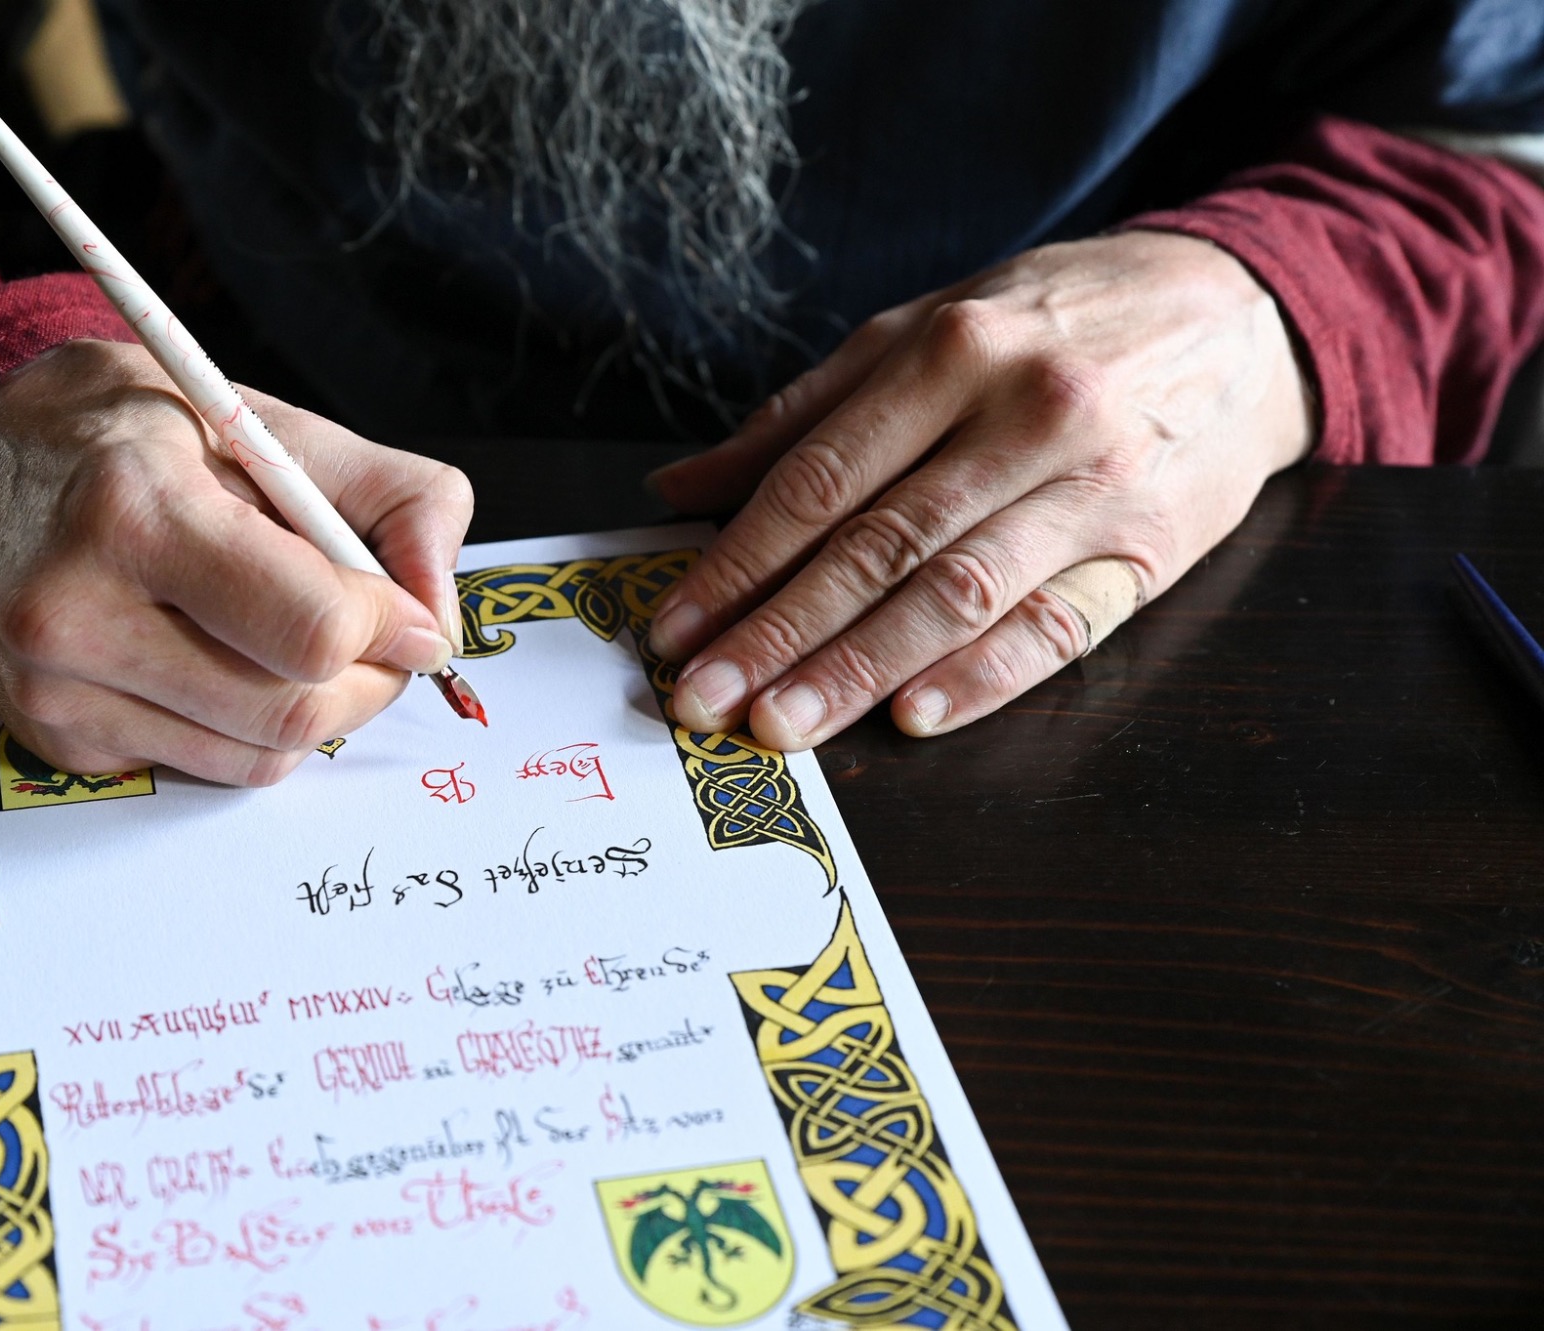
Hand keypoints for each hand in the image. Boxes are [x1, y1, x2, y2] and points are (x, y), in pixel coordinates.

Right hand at [0, 339, 471, 784]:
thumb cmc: (129, 432)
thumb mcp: (268, 420)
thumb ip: (396, 500)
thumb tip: (441, 618)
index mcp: (135, 510)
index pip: (313, 630)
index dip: (390, 626)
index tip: (405, 609)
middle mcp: (74, 610)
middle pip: (293, 712)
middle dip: (367, 682)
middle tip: (374, 636)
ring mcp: (53, 689)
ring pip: (258, 759)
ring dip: (310, 709)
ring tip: (289, 636)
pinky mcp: (53, 741)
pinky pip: (201, 766)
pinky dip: (240, 725)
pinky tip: (210, 653)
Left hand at [643, 231, 1311, 747]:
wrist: (1242, 312)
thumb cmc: (1058, 323)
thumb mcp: (926, 329)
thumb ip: (803, 414)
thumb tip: (681, 487)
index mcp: (953, 349)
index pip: (819, 479)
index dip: (737, 562)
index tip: (675, 628)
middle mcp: (1024, 414)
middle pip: (878, 544)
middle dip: (779, 632)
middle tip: (705, 700)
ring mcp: (1093, 484)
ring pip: (956, 593)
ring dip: (860, 670)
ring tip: (782, 724)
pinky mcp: (1150, 546)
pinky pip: (1057, 627)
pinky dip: (983, 677)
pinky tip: (913, 717)